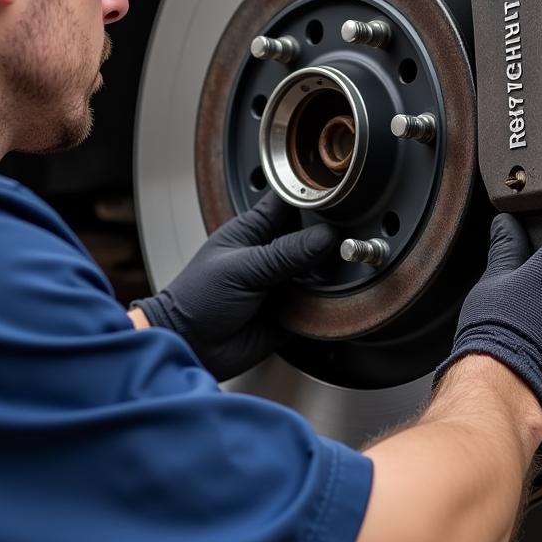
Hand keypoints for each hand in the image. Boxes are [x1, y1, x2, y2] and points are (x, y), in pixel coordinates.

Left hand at [134, 191, 337, 379]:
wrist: (190, 348)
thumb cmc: (198, 300)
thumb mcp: (242, 269)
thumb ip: (283, 253)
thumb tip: (324, 235)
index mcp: (253, 231)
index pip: (287, 202)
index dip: (310, 194)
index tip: (338, 193)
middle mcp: (271, 254)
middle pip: (310, 235)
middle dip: (330, 234)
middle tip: (351, 233)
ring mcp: (282, 282)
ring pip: (318, 268)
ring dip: (331, 269)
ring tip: (349, 262)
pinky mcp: (292, 311)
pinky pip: (318, 302)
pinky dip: (329, 299)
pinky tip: (340, 293)